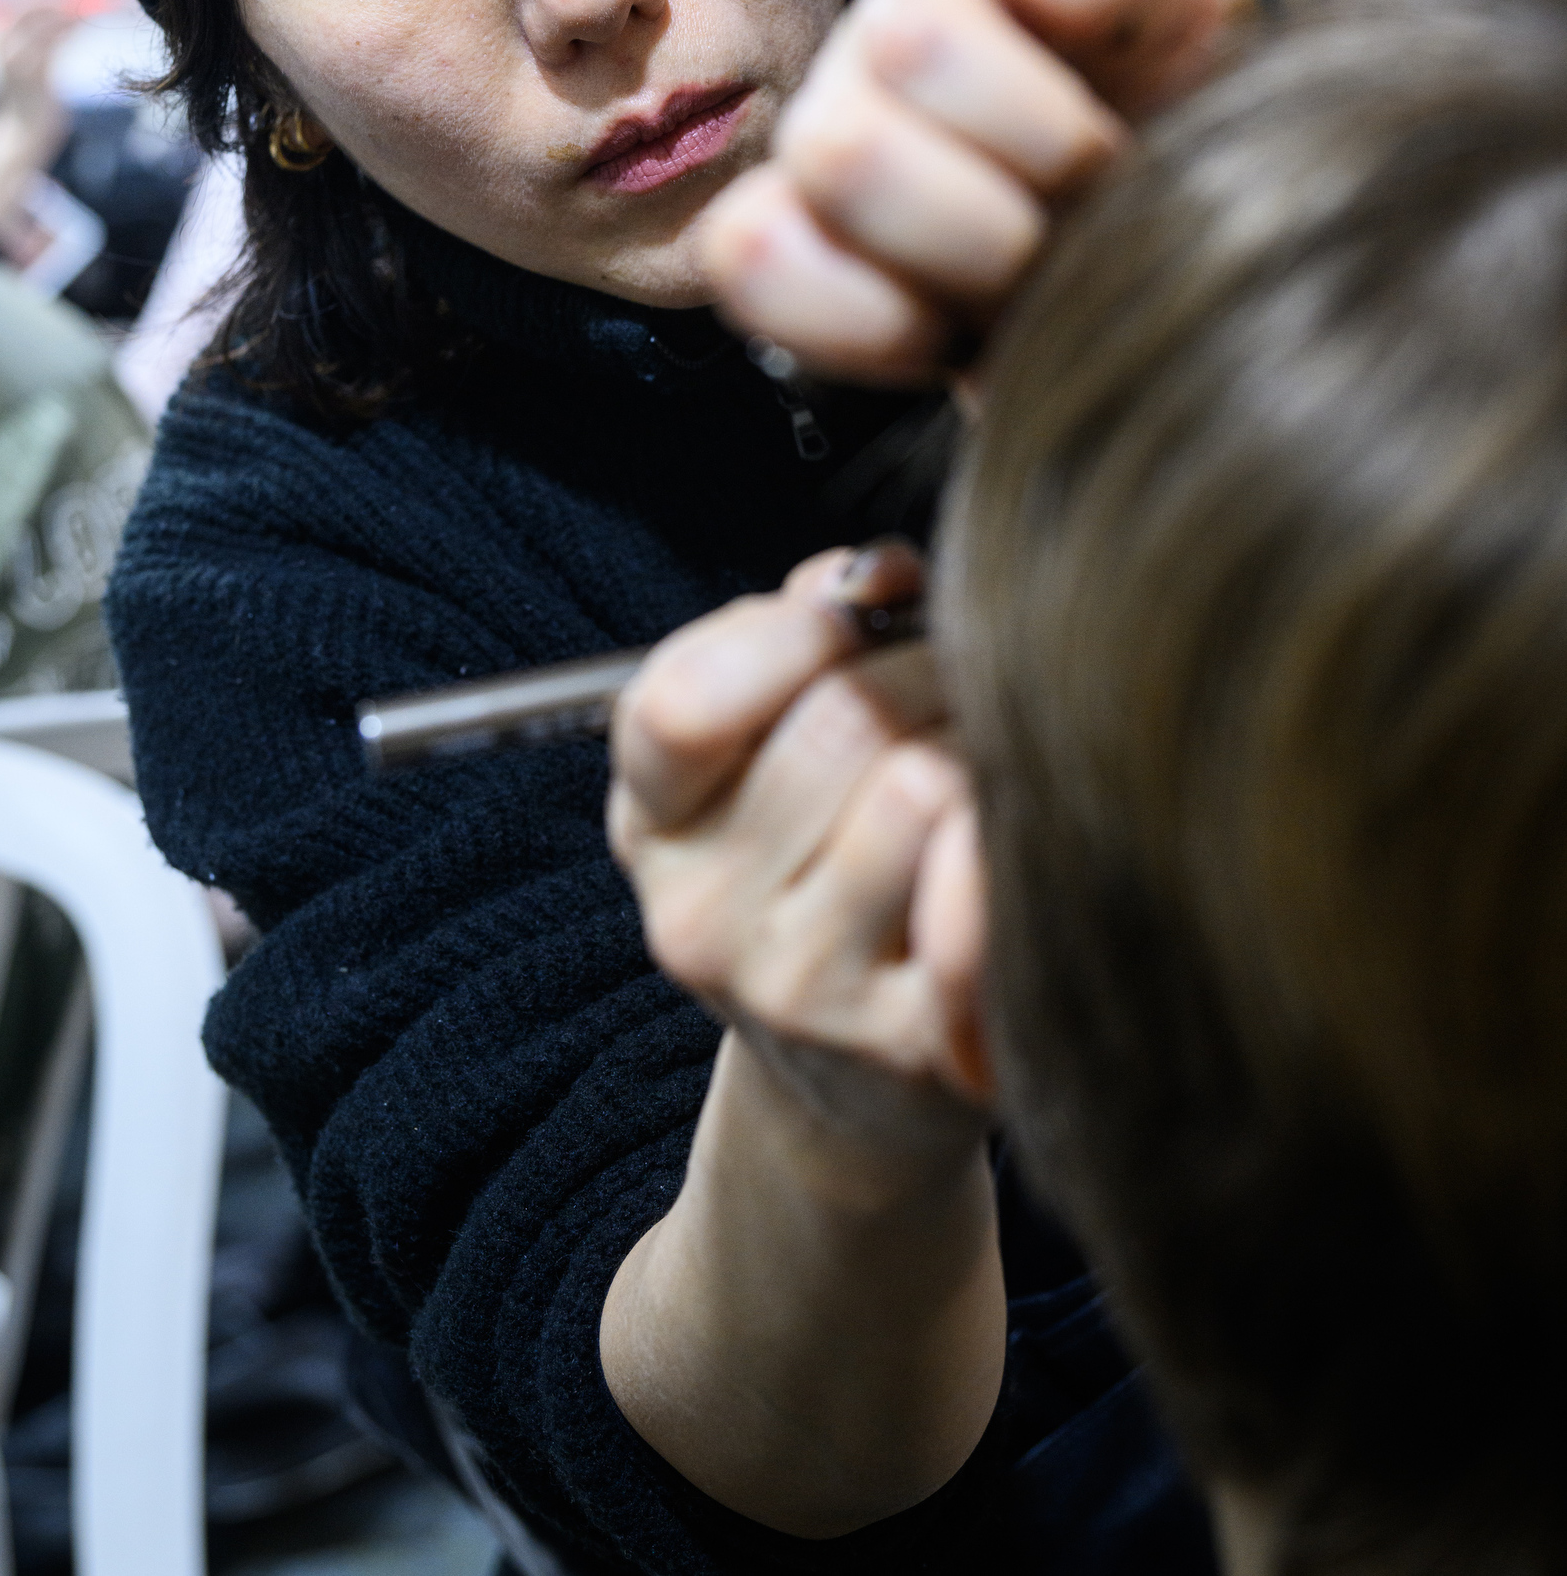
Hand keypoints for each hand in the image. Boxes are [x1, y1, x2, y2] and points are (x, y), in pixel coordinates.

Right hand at [609, 541, 988, 1149]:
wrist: (855, 1087)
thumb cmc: (826, 865)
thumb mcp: (762, 749)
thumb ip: (803, 628)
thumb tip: (878, 571)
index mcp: (652, 822)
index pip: (683, 700)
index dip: (792, 630)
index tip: (847, 622)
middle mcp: (703, 916)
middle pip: (841, 717)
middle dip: (923, 671)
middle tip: (953, 691)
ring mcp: (803, 989)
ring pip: (919, 786)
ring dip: (979, 749)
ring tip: (981, 769)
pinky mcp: (911, 1047)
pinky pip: (978, 896)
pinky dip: (1006, 849)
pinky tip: (1003, 851)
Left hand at [699, 0, 1219, 382]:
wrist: (1254, 66)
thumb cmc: (1144, 237)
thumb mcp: (1079, 340)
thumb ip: (1016, 381)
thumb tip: (991, 386)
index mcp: (847, 245)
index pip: (761, 260)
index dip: (850, 300)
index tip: (960, 328)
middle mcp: (857, 117)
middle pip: (836, 155)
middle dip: (977, 226)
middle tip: (1065, 233)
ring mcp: (922, 1)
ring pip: (913, 48)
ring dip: (1050, 125)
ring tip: (1118, 144)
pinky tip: (1136, 17)